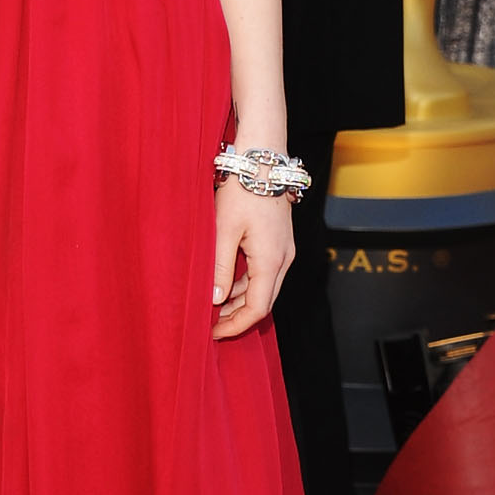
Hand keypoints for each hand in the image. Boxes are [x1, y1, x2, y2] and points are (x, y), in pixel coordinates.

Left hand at [212, 175, 294, 338]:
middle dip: (238, 317)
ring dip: (241, 301)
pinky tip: (226, 284)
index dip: (236, 325)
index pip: (257, 308)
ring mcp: (284, 251)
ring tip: (214, 307)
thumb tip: (216, 300)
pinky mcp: (279, 243)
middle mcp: (283, 259)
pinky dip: (246, 284)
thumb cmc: (242, 191)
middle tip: (211, 325)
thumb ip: (221, 268)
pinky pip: (265, 273)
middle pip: (264, 302)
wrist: (262, 161)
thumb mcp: (223, 231)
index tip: (213, 332)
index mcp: (270, 260)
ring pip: (264, 288)